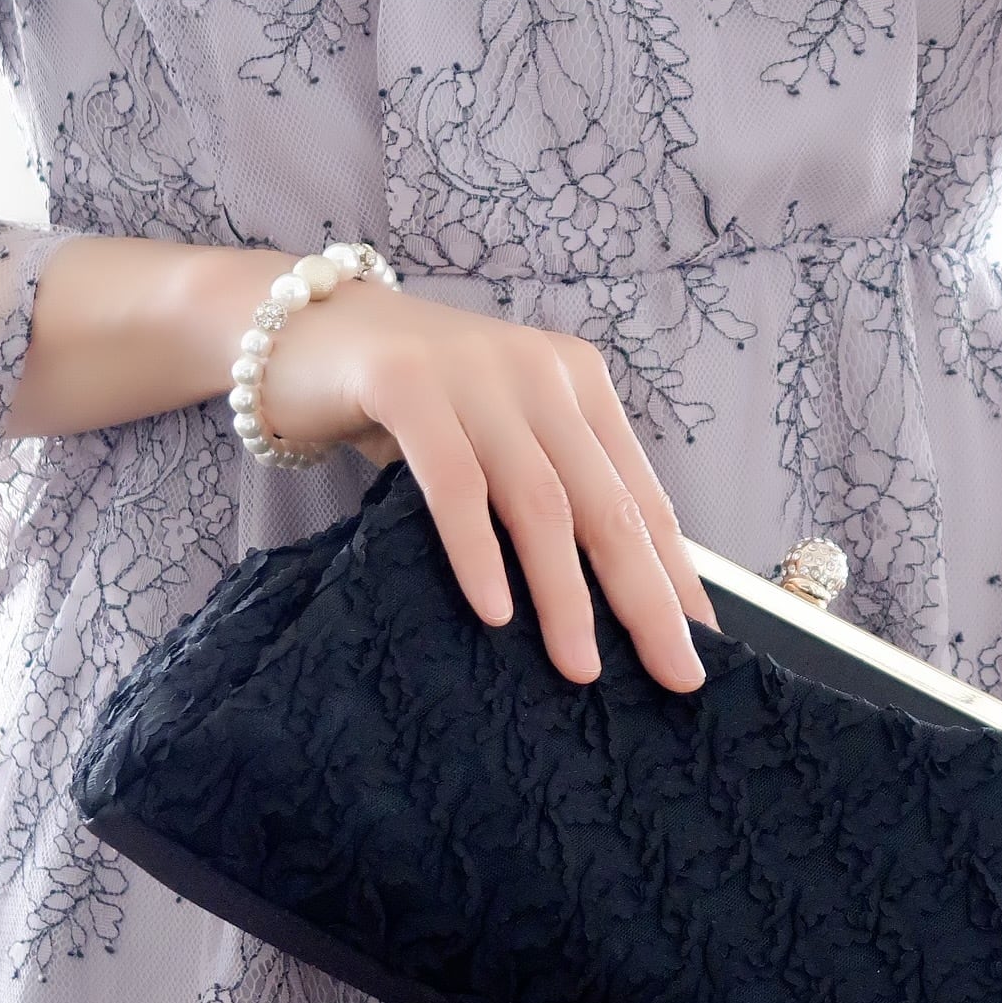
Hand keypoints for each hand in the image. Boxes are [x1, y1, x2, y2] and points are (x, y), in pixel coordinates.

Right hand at [254, 277, 714, 690]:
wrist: (296, 327)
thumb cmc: (406, 405)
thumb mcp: (495, 440)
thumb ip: (548, 492)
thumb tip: (611, 603)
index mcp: (579, 386)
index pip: (643, 496)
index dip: (677, 576)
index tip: (704, 647)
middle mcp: (540, 372)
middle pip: (608, 504)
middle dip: (646, 598)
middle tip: (675, 675)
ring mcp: (476, 372)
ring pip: (539, 499)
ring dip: (564, 593)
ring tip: (579, 667)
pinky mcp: (406, 382)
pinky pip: (454, 481)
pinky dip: (477, 551)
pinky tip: (493, 611)